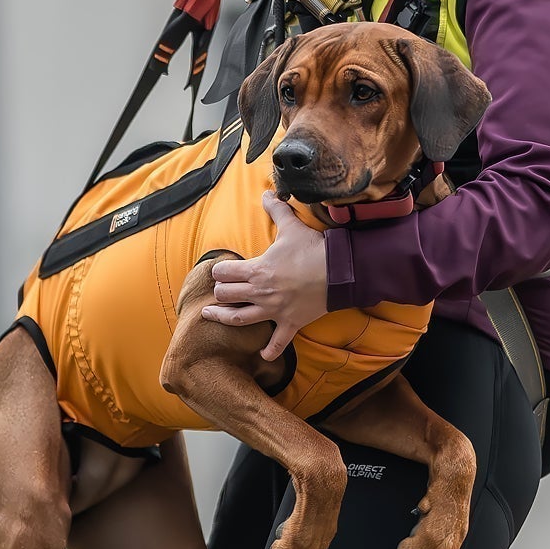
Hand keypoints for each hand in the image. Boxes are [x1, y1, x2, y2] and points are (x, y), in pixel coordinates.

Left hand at [201, 193, 326, 360]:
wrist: (339, 271)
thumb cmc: (313, 249)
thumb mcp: (291, 226)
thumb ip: (276, 208)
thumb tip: (266, 192)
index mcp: (257, 270)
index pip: (223, 272)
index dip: (218, 270)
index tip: (220, 270)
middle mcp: (260, 293)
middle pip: (226, 295)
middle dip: (220, 292)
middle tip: (220, 290)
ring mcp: (274, 310)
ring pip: (239, 319)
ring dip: (222, 318)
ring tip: (210, 316)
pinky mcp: (290, 323)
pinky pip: (277, 342)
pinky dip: (269, 351)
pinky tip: (262, 356)